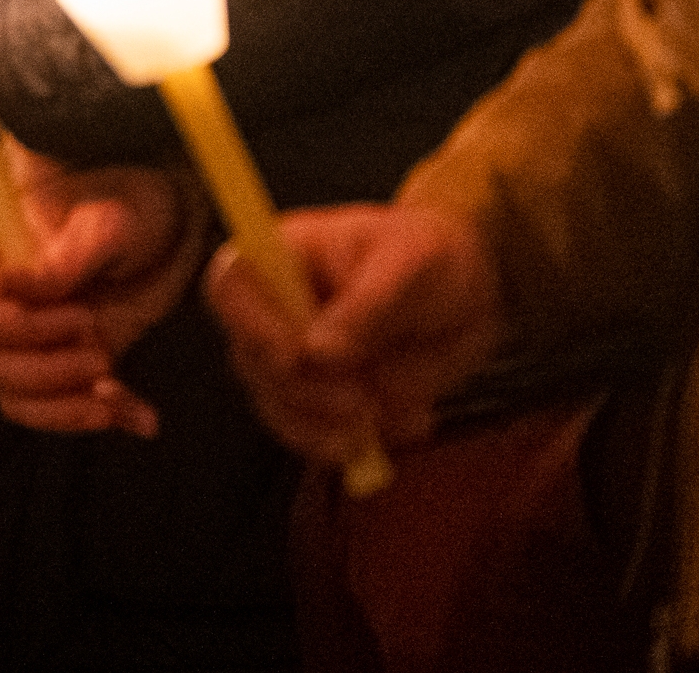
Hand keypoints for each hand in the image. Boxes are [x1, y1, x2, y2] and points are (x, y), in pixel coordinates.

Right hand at [0, 144, 206, 436]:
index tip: (85, 319)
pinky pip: (56, 409)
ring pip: (15, 397)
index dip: (27, 331)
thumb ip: (67, 253)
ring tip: (113, 397)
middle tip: (103, 356)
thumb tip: (23, 284)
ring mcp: (27, 339)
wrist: (164, 224)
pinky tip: (140, 417)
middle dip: (47, 374)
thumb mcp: (107, 221)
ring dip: (64, 408)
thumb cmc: (126, 203)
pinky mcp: (60, 364)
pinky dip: (98, 418)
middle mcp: (0, 303)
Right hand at [205, 203, 497, 463]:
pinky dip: (360, 444)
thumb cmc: (431, 254)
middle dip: (305, 392)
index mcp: (280, 256)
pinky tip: (409, 423)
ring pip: (280, 408)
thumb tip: (318, 354)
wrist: (467, 288)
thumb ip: (366, 306)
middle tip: (364, 405)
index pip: (230, 288)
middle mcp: (273, 310)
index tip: (296, 359)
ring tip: (393, 418)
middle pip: (251, 361)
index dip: (249, 326)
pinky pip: (317, 435)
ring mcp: (293, 360)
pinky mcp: (320, 399)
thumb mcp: (411, 264)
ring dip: (330, 428)